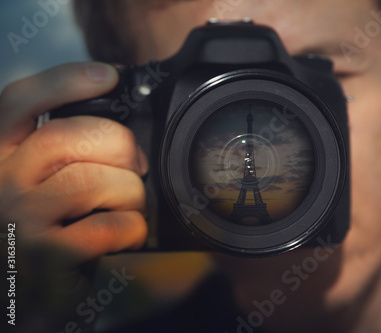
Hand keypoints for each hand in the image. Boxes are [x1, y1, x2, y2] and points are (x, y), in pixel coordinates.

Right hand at [0, 62, 147, 330]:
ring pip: (95, 180)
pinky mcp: (45, 257)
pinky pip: (108, 225)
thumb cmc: (41, 231)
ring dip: (132, 191)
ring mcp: (19, 220)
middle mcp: (0, 182)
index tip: (109, 75)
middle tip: (138, 162)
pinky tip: (128, 233)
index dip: (65, 80)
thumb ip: (61, 154)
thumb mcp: (38, 184)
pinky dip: (133, 227)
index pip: (20, 101)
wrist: (22, 298)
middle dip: (121, 144)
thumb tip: (120, 128)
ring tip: (131, 204)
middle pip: (70, 136)